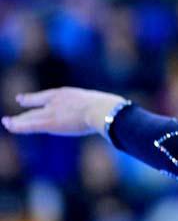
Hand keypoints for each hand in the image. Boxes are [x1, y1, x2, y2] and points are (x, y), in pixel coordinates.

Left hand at [1, 87, 126, 137]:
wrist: (106, 110)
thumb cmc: (112, 109)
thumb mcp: (108, 107)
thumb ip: (107, 112)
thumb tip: (124, 117)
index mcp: (70, 94)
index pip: (50, 96)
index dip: (38, 98)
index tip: (26, 98)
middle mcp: (57, 100)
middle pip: (38, 106)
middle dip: (27, 108)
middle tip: (17, 108)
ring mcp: (53, 111)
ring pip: (30, 117)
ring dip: (18, 121)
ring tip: (7, 122)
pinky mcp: (50, 123)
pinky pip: (29, 125)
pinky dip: (17, 126)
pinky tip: (8, 125)